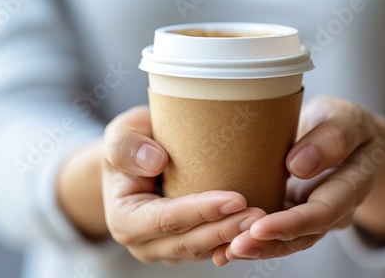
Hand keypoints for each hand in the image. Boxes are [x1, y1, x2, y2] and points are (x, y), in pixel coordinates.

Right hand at [102, 106, 265, 264]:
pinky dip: (234, 239)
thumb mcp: (120, 135)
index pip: (166, 218)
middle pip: (189, 242)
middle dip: (225, 231)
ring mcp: (167, 248)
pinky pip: (212, 247)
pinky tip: (258, 228)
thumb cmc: (130, 145)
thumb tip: (155, 161)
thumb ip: (126, 146)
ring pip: (204, 250)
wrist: (135, 161)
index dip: (201, 211)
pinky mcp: (187, 244)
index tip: (235, 199)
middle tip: (260, 216)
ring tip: (265, 221)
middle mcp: (145, 242)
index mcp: (125, 218)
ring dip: (235, 238)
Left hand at [221, 96, 384, 262]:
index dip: (292, 223)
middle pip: (302, 236)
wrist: (343, 136)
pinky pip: (274, 230)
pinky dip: (251, 238)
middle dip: (268, 244)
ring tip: (225, 251)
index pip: (323, 212)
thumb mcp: (346, 118)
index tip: (260, 227)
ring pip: (286, 240)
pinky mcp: (291, 212)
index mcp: (352, 185)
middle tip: (235, 247)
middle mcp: (334, 209)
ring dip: (256, 248)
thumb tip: (298, 166)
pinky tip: (225, 245)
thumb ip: (332, 138)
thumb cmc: (344, 122)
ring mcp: (311, 214)